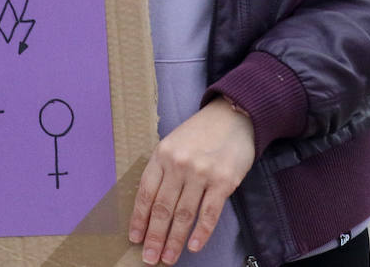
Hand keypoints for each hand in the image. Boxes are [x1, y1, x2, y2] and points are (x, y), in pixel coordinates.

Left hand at [128, 98, 254, 264]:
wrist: (234, 116)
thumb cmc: (201, 133)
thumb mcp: (173, 143)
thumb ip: (162, 170)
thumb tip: (150, 207)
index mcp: (161, 155)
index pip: (145, 193)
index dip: (139, 219)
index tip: (136, 238)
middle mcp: (178, 164)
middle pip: (162, 208)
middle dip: (154, 237)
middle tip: (150, 258)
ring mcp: (201, 172)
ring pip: (183, 214)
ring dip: (174, 240)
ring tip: (168, 258)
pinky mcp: (223, 181)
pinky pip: (209, 213)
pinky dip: (201, 232)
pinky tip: (193, 246)